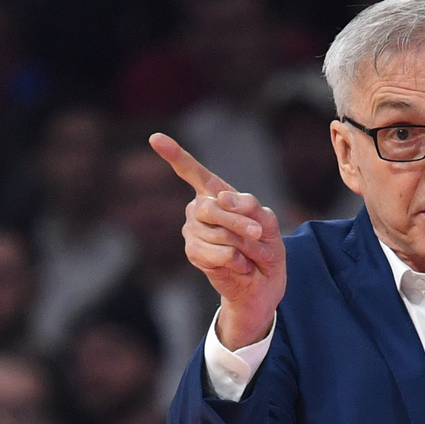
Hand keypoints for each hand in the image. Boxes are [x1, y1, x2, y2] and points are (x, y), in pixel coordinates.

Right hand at [149, 133, 285, 349]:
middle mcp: (199, 209)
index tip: (155, 138)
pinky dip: (236, 260)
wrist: (263, 285)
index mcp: (217, 195)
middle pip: (211, 207)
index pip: (193, 172)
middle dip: (239, 222)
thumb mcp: (269, 223)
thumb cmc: (265, 249)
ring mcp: (193, 231)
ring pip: (217, 232)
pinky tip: (239, 265)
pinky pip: (217, 252)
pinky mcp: (194, 253)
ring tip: (249, 254)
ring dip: (242, 245)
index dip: (175, 155)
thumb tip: (221, 199)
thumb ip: (250, 207)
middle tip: (258, 233)